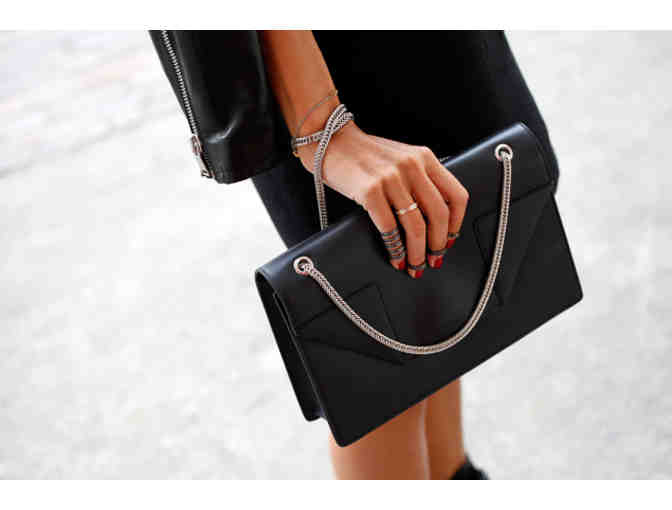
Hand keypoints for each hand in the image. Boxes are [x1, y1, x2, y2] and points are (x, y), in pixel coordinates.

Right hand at [296, 122, 468, 277]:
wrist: (330, 139)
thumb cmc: (363, 153)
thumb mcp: (400, 158)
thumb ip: (419, 178)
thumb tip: (432, 218)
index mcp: (425, 158)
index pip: (457, 196)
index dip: (456, 225)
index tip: (449, 241)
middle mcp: (412, 166)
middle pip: (439, 215)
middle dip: (438, 245)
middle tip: (433, 261)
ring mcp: (391, 179)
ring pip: (416, 225)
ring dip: (417, 252)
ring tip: (414, 266)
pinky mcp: (369, 191)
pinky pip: (389, 227)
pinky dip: (395, 248)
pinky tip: (394, 257)